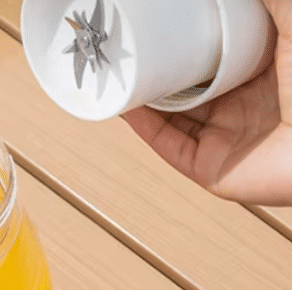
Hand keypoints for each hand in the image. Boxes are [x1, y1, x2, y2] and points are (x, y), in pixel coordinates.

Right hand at [124, 0, 291, 205]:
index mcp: (261, 74)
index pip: (210, 60)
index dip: (181, 46)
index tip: (157, 29)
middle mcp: (241, 108)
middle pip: (186, 91)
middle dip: (157, 74)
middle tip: (131, 54)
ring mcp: (225, 140)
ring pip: (172, 120)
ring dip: (144, 101)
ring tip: (119, 78)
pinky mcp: (212, 169)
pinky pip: (171, 147)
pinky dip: (147, 129)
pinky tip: (129, 108)